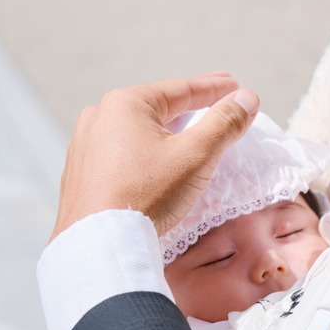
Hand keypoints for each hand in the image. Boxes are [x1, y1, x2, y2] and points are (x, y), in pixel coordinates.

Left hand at [51, 73, 259, 240]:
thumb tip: (246, 98)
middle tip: (217, 96)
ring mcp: (85, 145)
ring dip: (166, 127)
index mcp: (125, 104)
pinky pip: (121, 151)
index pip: (181, 90)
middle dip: (190, 104)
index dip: (213, 88)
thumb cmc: (147, 195)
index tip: (235, 86)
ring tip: (188, 126)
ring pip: (137, 129)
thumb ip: (224, 122)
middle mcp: (99, 117)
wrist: (99, 243)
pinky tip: (155, 159)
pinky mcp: (82, 173)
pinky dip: (145, 149)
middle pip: (157, 106)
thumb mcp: (195, 155)